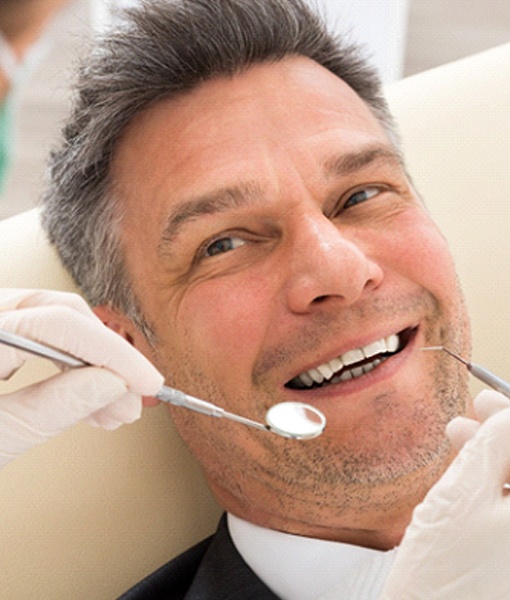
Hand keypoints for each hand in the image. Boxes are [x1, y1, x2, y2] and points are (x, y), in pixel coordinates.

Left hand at [0, 289, 163, 466]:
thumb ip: (50, 407)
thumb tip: (110, 384)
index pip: (59, 324)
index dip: (113, 353)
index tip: (146, 381)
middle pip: (62, 316)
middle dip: (107, 359)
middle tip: (132, 399)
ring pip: (57, 326)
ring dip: (94, 367)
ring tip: (115, 409)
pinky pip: (43, 339)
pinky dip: (71, 368)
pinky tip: (91, 396)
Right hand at [379, 389, 509, 599]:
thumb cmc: (445, 572)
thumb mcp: (463, 492)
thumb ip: (494, 443)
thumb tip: (508, 413)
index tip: (491, 399)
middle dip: (506, 431)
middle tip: (477, 407)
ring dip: (498, 454)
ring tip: (461, 433)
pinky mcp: (509, 553)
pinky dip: (495, 481)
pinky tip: (468, 467)